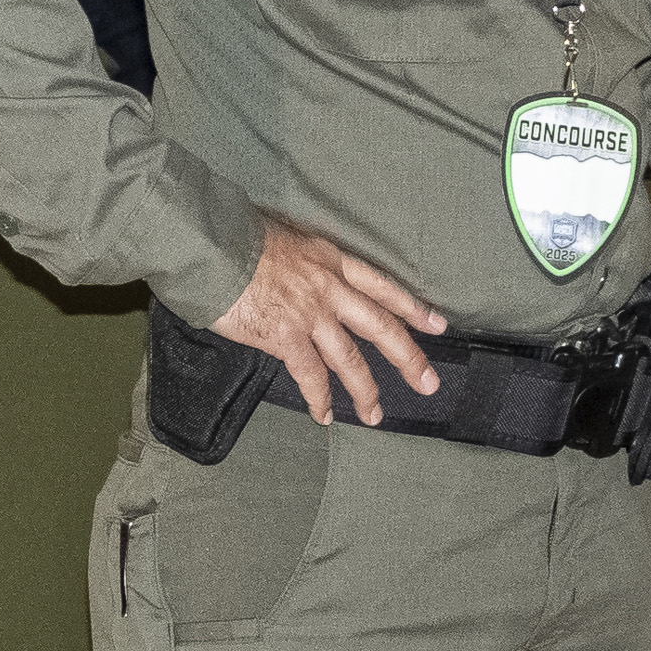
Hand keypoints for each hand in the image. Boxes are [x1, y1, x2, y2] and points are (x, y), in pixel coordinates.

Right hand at [213, 222, 446, 426]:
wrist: (213, 244)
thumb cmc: (239, 236)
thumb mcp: (287, 237)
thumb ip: (305, 263)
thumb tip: (305, 279)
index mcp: (331, 260)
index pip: (382, 286)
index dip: (412, 307)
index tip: (437, 324)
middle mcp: (329, 288)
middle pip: (380, 327)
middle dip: (408, 358)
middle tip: (428, 382)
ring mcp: (310, 314)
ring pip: (350, 359)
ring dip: (366, 390)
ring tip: (374, 414)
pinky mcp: (285, 336)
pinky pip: (310, 375)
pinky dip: (320, 398)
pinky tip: (325, 414)